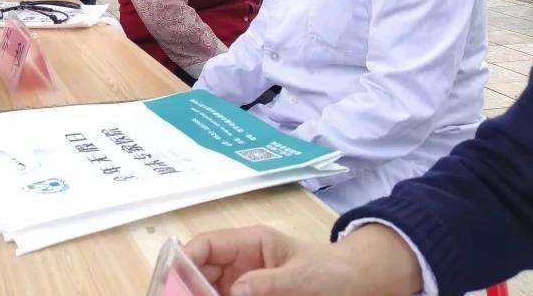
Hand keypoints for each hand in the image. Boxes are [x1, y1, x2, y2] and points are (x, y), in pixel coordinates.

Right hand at [183, 224, 422, 295]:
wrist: (358, 284)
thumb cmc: (331, 273)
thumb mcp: (302, 277)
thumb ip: (268, 284)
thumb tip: (233, 291)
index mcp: (251, 242)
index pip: (207, 244)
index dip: (186, 259)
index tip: (173, 281)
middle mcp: (241, 260)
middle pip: (202, 270)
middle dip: (188, 286)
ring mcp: (245, 281)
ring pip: (211, 289)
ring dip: (201, 295)